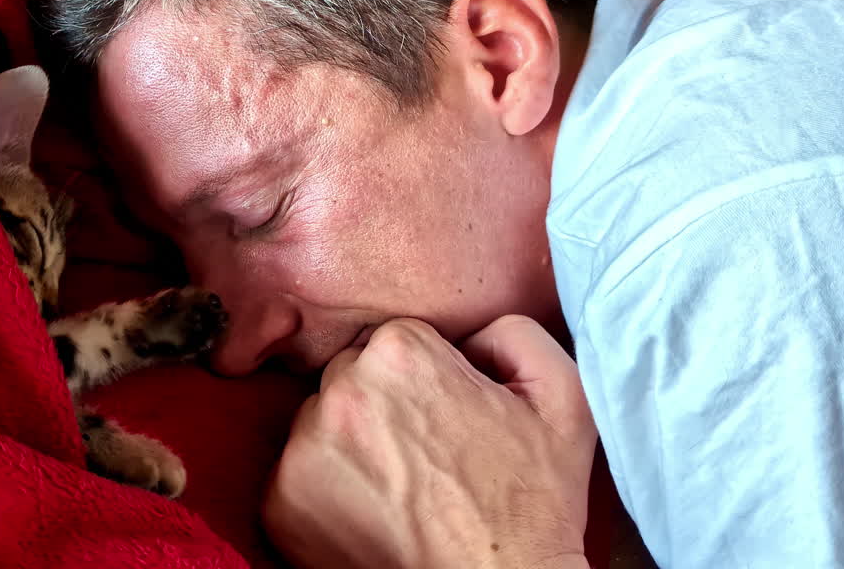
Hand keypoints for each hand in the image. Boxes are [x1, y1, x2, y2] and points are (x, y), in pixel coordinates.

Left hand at [263, 316, 596, 568]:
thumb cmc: (532, 503)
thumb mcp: (561, 396)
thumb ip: (513, 333)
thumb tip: (470, 331)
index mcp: (400, 353)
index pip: (397, 340)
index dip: (430, 379)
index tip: (449, 418)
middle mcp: (341, 390)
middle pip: (351, 375)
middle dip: (384, 405)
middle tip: (426, 454)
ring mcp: (304, 448)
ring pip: (320, 423)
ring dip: (350, 445)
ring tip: (400, 485)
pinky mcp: (281, 501)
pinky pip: (295, 476)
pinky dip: (326, 491)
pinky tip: (372, 511)